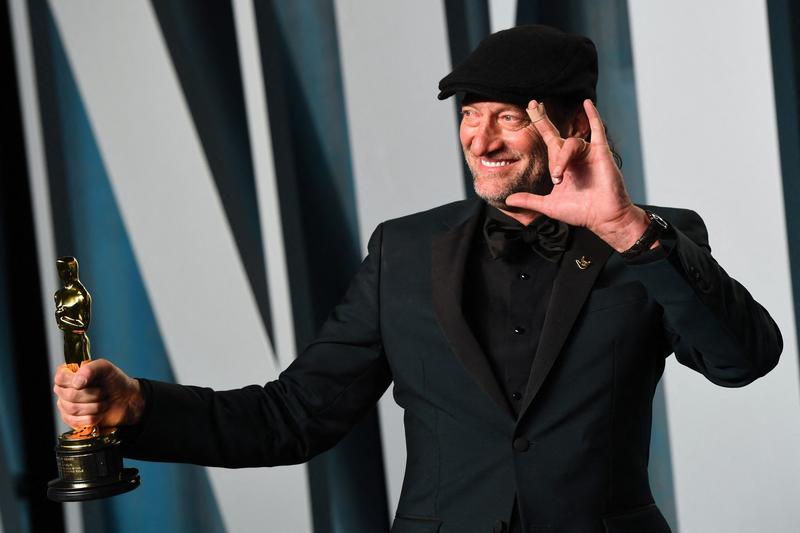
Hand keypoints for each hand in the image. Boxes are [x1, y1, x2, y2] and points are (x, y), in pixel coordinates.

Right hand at [53, 359, 143, 429]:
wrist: (126, 400)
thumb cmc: (115, 381)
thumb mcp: (105, 368)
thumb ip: (90, 369)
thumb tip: (76, 382)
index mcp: (70, 375)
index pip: (60, 378)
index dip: (74, 381)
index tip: (88, 382)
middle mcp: (65, 390)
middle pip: (68, 395)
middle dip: (92, 394)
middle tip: (103, 392)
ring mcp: (66, 406)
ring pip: (73, 409)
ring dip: (95, 406)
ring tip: (104, 401)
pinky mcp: (72, 420)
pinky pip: (77, 422)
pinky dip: (94, 417)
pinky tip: (100, 413)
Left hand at [505, 99, 649, 251]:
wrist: (603, 218)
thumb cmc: (581, 212)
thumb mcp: (549, 206)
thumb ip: (529, 200)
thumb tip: (508, 199)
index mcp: (563, 165)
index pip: (549, 139)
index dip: (540, 123)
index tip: (530, 107)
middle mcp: (574, 157)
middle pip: (557, 136)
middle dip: (545, 127)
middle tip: (538, 121)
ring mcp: (588, 153)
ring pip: (570, 144)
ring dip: (562, 158)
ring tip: (559, 176)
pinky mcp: (601, 153)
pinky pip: (597, 130)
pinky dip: (593, 116)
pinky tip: (587, 104)